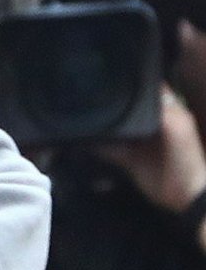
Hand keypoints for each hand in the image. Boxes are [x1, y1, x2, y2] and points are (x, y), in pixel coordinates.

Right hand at [96, 88, 205, 220]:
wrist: (183, 195)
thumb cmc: (186, 158)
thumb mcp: (178, 127)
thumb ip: (159, 109)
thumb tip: (132, 96)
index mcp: (166, 109)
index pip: (146, 88)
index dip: (132, 80)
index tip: (110, 74)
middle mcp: (149, 121)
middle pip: (127, 105)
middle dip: (112, 101)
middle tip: (90, 92)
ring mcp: (137, 140)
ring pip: (115, 126)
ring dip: (102, 124)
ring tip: (83, 114)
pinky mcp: (127, 158)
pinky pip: (108, 148)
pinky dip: (97, 145)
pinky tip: (85, 140)